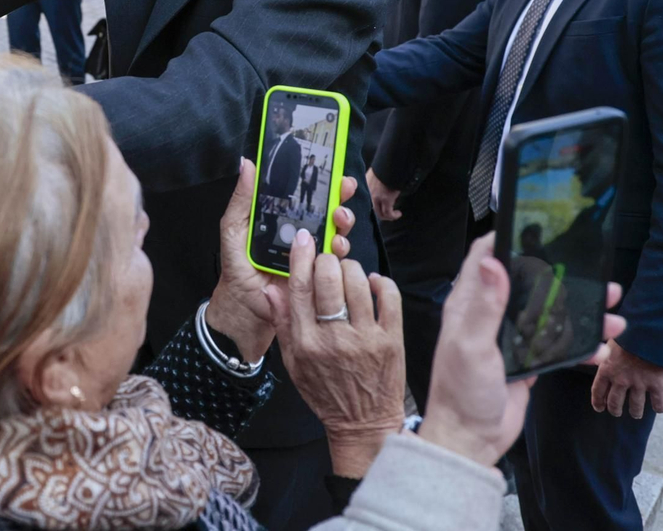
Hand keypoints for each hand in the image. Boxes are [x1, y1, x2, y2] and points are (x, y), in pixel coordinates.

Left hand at [210, 161, 359, 362]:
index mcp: (285, 217)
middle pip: (330, 211)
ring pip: (339, 233)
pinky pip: (336, 262)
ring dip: (343, 224)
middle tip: (341, 195)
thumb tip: (247, 164)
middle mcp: (304, 233)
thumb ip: (243, 198)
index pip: (309, 196)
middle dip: (341, 200)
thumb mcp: (234, 226)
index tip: (335, 174)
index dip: (325, 183)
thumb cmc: (237, 262)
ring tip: (338, 222)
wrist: (242, 301)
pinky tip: (334, 248)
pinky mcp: (319, 274)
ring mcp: (313, 254)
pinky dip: (340, 252)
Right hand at [264, 227, 404, 478]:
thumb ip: (283, 324)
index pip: (300, 288)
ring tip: (347, 273)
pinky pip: (389, 297)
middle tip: (327, 260)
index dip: (300, 257)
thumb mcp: (293, 363)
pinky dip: (380, 282)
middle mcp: (334, 338)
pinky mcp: (391, 340)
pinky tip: (372, 284)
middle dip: (326, 260)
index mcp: (306, 343)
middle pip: (328, 279)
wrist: (364, 424)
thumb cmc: (326, 394)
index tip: (303, 239)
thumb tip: (271, 289)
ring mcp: (365, 339)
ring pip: (357, 282)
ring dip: (350, 268)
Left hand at [367, 168, 401, 221]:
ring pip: (379, 213)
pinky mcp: (385, 199)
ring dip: (388, 216)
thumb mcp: (374, 175)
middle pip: (371, 210)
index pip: (363, 202)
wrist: (391, 163)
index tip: (378, 209)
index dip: (370, 208)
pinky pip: (388, 213)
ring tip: (394, 214)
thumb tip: (378, 190)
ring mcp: (375, 197)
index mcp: (363, 186)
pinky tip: (397, 213)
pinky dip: (393, 216)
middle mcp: (367, 193)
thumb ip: (372, 184)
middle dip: (380, 214)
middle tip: (387, 215)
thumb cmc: (385, 167)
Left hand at [420, 234, 625, 466]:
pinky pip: (559, 346)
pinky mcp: (527, 362)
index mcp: (468, 307)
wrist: (471, 439)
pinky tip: (604, 348)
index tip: (534, 227)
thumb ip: (484, 306)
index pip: (484, 261)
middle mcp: (489, 318)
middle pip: (528, 285)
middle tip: (596, 276)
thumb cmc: (461, 392)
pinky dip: (582, 345)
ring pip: (550, 316)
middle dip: (562, 278)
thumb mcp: (471, 346)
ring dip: (582, 314)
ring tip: (615, 314)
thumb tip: (490, 263)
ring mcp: (510, 340)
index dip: (505, 241)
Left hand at [591, 340, 662, 419]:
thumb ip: (606, 353)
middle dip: (615, 410)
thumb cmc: (629, 332)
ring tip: (636, 414)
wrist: (650, 330)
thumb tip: (601, 355)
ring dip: (635, 412)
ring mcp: (639, 384)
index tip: (599, 408)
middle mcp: (620, 380)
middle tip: (617, 412)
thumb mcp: (610, 341)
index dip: (598, 401)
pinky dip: (658, 408)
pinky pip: (658, 404)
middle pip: (615, 403)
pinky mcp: (657, 385)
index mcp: (607, 368)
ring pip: (635, 407)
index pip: (598, 390)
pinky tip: (658, 407)